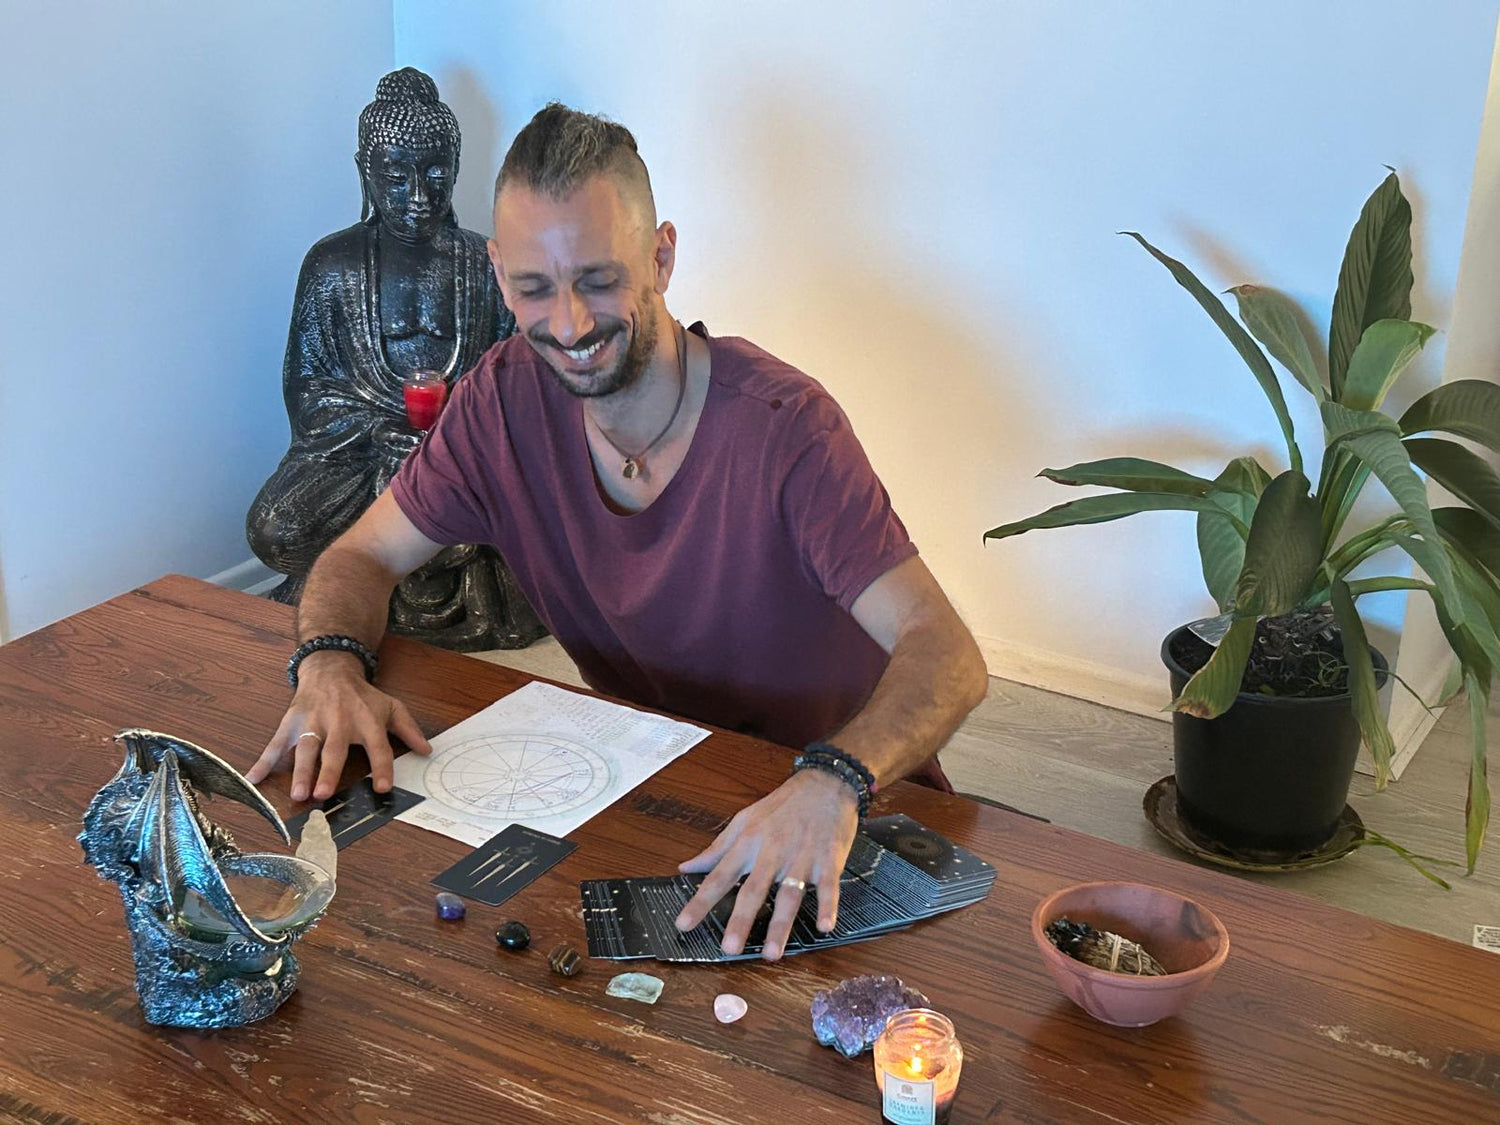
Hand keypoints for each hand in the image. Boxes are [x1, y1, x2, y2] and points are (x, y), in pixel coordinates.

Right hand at [245, 653, 431, 801]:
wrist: (330, 668)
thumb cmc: (362, 695)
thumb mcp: (390, 706)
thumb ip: (408, 729)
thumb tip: (427, 751)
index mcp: (366, 720)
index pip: (378, 746)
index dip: (382, 766)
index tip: (383, 787)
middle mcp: (339, 722)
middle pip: (334, 749)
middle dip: (328, 772)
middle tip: (323, 794)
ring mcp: (312, 722)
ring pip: (304, 748)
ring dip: (299, 771)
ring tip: (297, 794)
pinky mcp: (291, 723)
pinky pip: (275, 744)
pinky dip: (262, 762)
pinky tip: (253, 780)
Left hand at [673, 769, 858, 960]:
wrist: (826, 782)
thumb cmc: (783, 804)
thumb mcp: (744, 819)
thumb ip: (716, 848)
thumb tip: (686, 867)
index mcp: (748, 841)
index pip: (719, 875)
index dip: (701, 901)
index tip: (683, 924)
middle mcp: (773, 851)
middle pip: (753, 889)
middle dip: (740, 920)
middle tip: (729, 948)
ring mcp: (802, 856)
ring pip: (789, 894)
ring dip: (781, 925)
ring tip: (772, 953)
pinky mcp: (828, 860)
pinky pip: (828, 886)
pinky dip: (827, 906)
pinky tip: (824, 927)